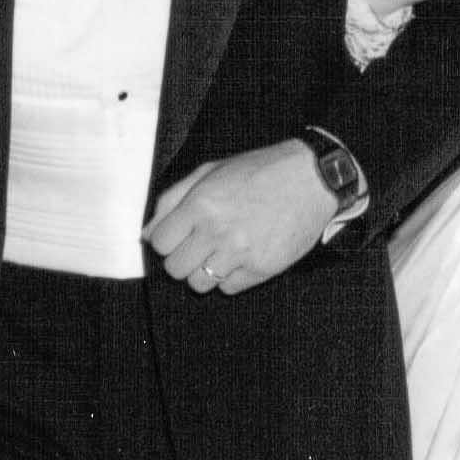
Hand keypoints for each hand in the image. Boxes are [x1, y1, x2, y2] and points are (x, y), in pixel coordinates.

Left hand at [146, 143, 334, 294]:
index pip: (159, 242)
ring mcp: (241, 253)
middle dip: (182, 258)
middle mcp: (218, 231)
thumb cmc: (260, 171)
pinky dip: (231, 277)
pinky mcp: (262, 269)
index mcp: (201, 204)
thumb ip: (172, 200)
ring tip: (220, 252)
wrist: (312, 178)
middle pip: (175, 268)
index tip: (179, 235)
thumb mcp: (211, 171)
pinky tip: (242, 256)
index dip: (166, 239)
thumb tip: (148, 233)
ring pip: (199, 284)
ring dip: (204, 271)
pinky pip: (229, 288)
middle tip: (199, 245)